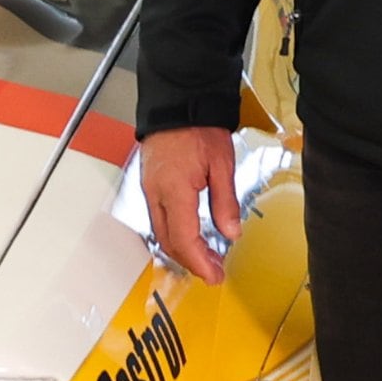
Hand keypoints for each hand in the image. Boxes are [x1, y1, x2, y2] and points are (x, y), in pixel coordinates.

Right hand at [142, 126, 242, 283]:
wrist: (177, 105)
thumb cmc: (198, 129)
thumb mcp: (222, 165)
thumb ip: (225, 202)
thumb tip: (231, 233)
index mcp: (174, 191)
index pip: (184, 239)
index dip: (199, 262)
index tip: (214, 275)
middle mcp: (156, 194)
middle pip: (169, 241)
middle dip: (191, 262)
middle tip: (213, 271)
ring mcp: (149, 191)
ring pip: (162, 233)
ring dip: (182, 250)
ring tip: (206, 258)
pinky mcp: (150, 186)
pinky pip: (159, 219)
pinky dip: (175, 234)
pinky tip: (192, 237)